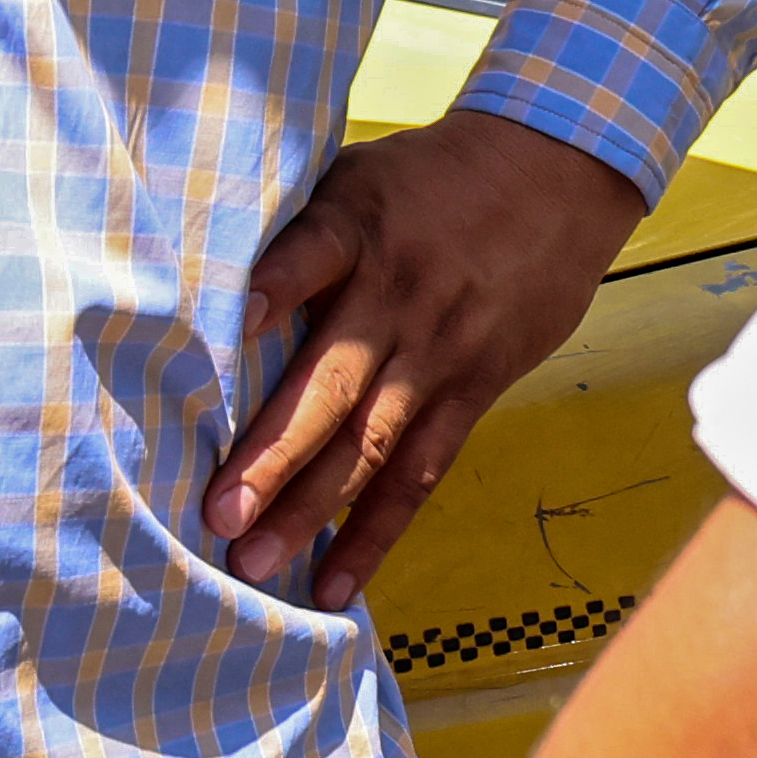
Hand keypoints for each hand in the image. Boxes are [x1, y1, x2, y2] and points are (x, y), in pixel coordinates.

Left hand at [210, 108, 647, 610]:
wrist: (553, 174)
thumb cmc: (430, 179)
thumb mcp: (358, 174)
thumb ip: (296, 231)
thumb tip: (203, 283)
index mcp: (361, 228)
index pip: (313, 253)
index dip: (272, 286)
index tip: (229, 324)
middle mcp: (399, 298)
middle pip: (334, 382)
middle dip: (274, 453)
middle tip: (219, 513)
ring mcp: (439, 354)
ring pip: (372, 442)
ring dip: (313, 508)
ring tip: (255, 561)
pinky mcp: (472, 391)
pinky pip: (419, 473)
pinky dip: (376, 532)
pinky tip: (334, 583)